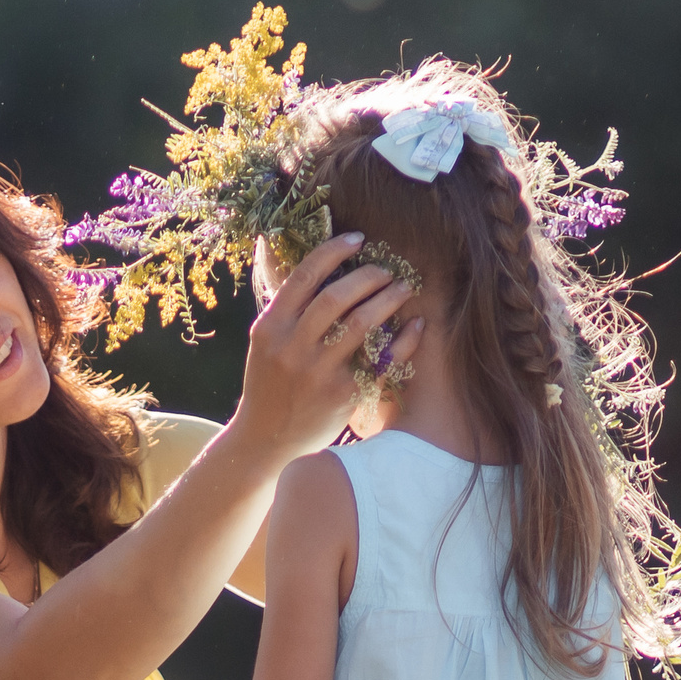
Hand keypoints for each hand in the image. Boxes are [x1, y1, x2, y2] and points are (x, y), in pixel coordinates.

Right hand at [234, 233, 417, 460]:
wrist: (266, 440)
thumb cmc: (270, 384)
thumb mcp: (266, 343)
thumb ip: (286, 309)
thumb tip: (320, 266)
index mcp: (271, 327)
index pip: (305, 276)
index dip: (335, 251)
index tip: (358, 239)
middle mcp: (293, 348)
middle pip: (338, 296)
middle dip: (369, 275)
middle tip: (386, 271)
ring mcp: (319, 372)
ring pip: (362, 323)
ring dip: (389, 299)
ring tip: (404, 289)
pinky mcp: (344, 395)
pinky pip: (382, 359)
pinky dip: (404, 340)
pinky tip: (415, 326)